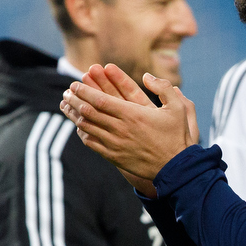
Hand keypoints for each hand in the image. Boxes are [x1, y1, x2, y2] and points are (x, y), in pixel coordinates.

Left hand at [60, 63, 198, 186]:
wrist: (175, 168)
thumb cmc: (177, 137)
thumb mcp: (179, 108)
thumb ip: (164, 88)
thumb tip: (147, 76)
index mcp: (133, 114)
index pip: (100, 100)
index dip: (84, 91)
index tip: (75, 84)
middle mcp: (121, 129)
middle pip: (89, 112)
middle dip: (75, 100)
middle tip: (66, 92)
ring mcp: (115, 144)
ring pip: (87, 127)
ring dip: (74, 115)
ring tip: (66, 106)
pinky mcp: (114, 157)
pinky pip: (92, 143)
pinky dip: (82, 133)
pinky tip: (79, 127)